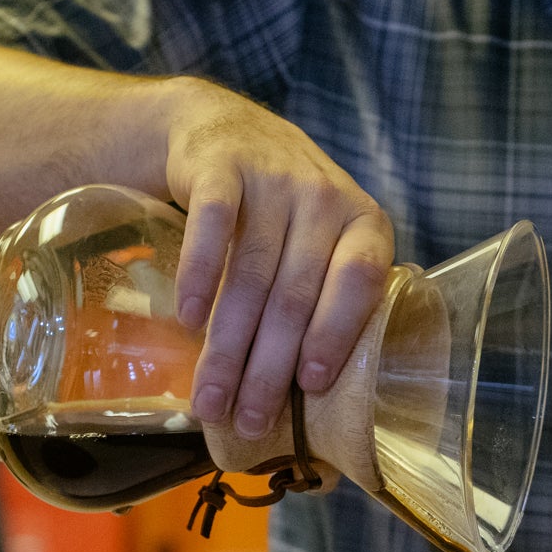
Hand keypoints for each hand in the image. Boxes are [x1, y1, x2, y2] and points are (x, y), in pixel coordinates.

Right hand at [163, 79, 395, 438]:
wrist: (224, 130)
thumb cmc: (281, 214)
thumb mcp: (319, 246)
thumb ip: (321, 300)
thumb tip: (308, 404)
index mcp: (365, 225)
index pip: (360, 283)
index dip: (335, 335)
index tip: (310, 388)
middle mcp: (326, 198)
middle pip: (295, 295)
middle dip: (267, 368)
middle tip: (245, 422)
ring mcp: (275, 178)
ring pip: (251, 273)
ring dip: (226, 344)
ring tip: (208, 398)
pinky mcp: (223, 165)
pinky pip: (212, 223)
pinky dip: (198, 275)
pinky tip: (186, 320)